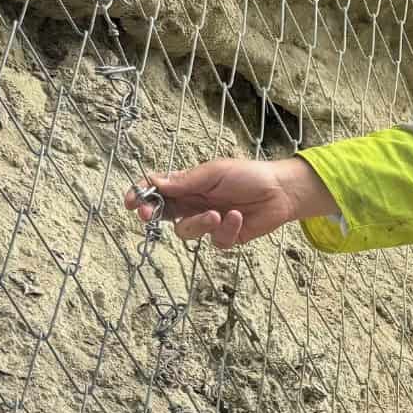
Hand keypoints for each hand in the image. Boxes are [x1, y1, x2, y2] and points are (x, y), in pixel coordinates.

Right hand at [124, 158, 333, 247]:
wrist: (281, 191)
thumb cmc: (249, 175)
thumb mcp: (216, 172)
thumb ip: (186, 181)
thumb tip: (155, 183)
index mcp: (188, 185)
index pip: (156, 191)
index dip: (140, 196)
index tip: (130, 202)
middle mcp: (194, 204)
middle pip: (162, 214)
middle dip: (152, 215)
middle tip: (148, 215)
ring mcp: (208, 222)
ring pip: (186, 231)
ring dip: (198, 224)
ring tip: (216, 213)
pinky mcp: (225, 236)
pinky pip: (215, 240)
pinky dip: (227, 229)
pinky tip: (238, 218)